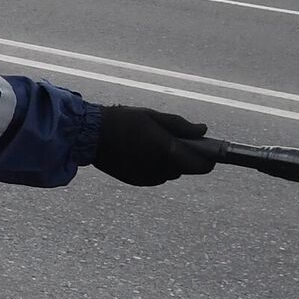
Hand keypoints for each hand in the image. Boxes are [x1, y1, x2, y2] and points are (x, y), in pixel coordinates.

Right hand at [93, 106, 215, 186]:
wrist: (90, 136)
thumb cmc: (122, 121)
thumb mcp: (153, 117)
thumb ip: (180, 126)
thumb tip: (203, 130)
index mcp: (167, 151)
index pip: (202, 165)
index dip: (209, 158)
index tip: (208, 149)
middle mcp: (161, 169)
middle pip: (186, 169)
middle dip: (185, 156)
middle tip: (173, 139)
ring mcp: (148, 178)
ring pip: (171, 173)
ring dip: (170, 162)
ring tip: (153, 143)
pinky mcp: (137, 181)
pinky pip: (156, 175)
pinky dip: (156, 166)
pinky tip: (141, 152)